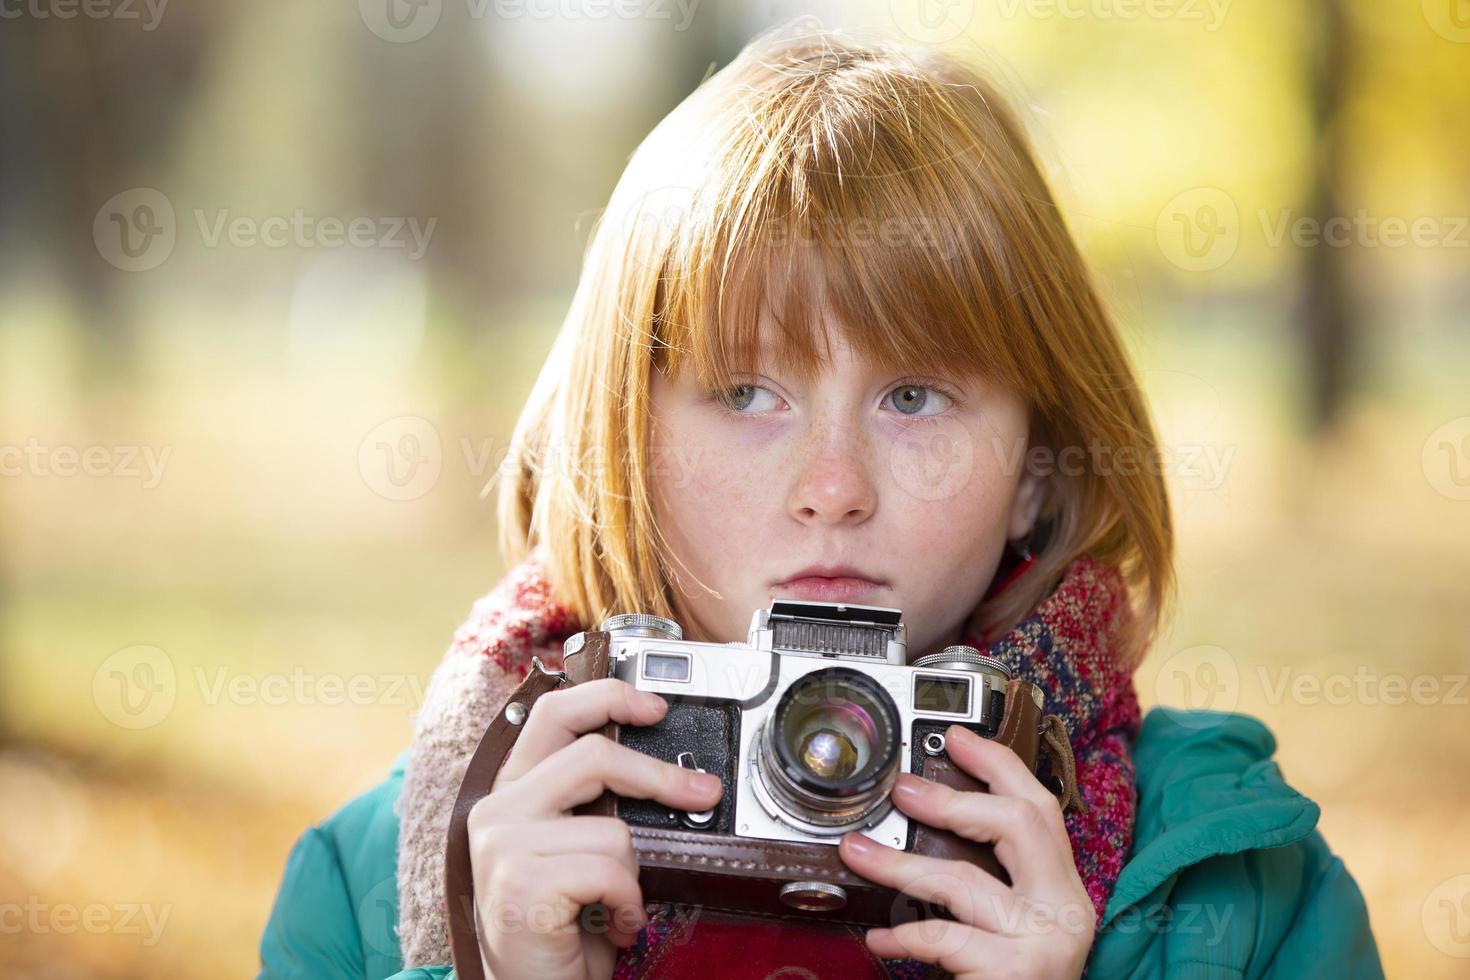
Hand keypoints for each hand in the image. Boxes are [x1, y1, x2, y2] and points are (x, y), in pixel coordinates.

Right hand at [467, 678, 724, 979]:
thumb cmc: (561, 925)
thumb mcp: (574, 851)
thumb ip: (593, 804)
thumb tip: (668, 773)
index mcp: (513, 789)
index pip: (554, 712)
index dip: (609, 697)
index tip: (656, 707)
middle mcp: (499, 809)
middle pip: (593, 754)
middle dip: (659, 777)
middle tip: (701, 794)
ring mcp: (504, 844)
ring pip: (612, 827)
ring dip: (633, 873)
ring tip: (618, 902)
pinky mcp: (520, 883)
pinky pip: (610, 871)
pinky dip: (627, 903)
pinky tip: (612, 923)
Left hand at [837, 724, 1093, 978]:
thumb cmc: (1009, 978)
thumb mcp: (1011, 929)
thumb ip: (989, 884)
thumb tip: (925, 824)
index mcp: (1064, 891)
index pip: (1041, 808)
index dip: (999, 766)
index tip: (956, 737)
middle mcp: (1066, 911)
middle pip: (1021, 824)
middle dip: (956, 798)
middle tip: (902, 788)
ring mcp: (1045, 944)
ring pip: (965, 882)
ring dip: (900, 867)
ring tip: (857, 854)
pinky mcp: (1017, 975)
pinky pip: (947, 939)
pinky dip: (905, 934)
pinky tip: (878, 938)